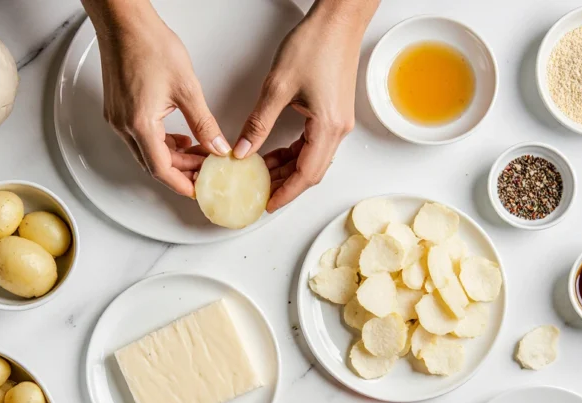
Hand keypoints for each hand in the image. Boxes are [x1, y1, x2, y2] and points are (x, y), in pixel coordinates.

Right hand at [87, 0, 229, 196]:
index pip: (161, 169)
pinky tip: (179, 136)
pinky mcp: (117, 109)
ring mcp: (117, 118)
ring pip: (146, 151)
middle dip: (181, 171)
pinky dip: (160, 143)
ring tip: (198, 153)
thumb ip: (204, 123)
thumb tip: (217, 147)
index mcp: (140, 124)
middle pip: (153, 164)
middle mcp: (123, 126)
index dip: (182, 183)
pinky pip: (139, 137)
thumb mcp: (187, 88)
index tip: (199, 190)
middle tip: (206, 170)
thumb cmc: (150, 46)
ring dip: (172, 157)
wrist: (124, 22)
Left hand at [233, 2, 375, 211]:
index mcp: (328, 127)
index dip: (286, 193)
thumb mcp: (278, 87)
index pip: (306, 174)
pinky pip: (314, 143)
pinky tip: (275, 152)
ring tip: (261, 174)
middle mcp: (338, 129)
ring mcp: (338, 121)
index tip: (267, 204)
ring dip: (288, 168)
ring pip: (312, 158)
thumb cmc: (315, 44)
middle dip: (285, 184)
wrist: (339, 19)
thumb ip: (259, 123)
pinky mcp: (334, 112)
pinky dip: (294, 152)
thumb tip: (243, 151)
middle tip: (259, 193)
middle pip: (311, 171)